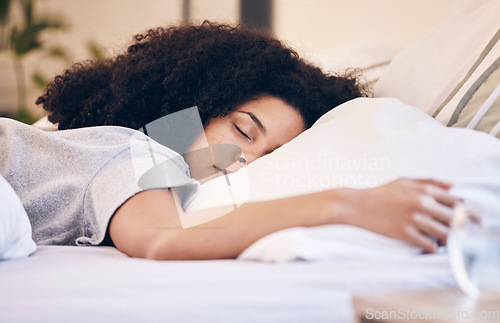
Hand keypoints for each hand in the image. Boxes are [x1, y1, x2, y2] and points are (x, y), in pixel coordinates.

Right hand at [339, 178, 460, 252]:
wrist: (355, 205)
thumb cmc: (380, 192)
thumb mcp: (404, 181)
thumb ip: (430, 182)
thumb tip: (454, 186)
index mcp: (424, 189)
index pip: (458, 202)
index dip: (467, 212)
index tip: (467, 220)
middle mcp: (422, 203)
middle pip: (456, 219)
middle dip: (461, 228)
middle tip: (459, 233)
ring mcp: (414, 219)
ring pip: (446, 234)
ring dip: (448, 239)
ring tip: (443, 240)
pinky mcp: (405, 233)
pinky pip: (430, 245)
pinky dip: (433, 247)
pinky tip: (428, 244)